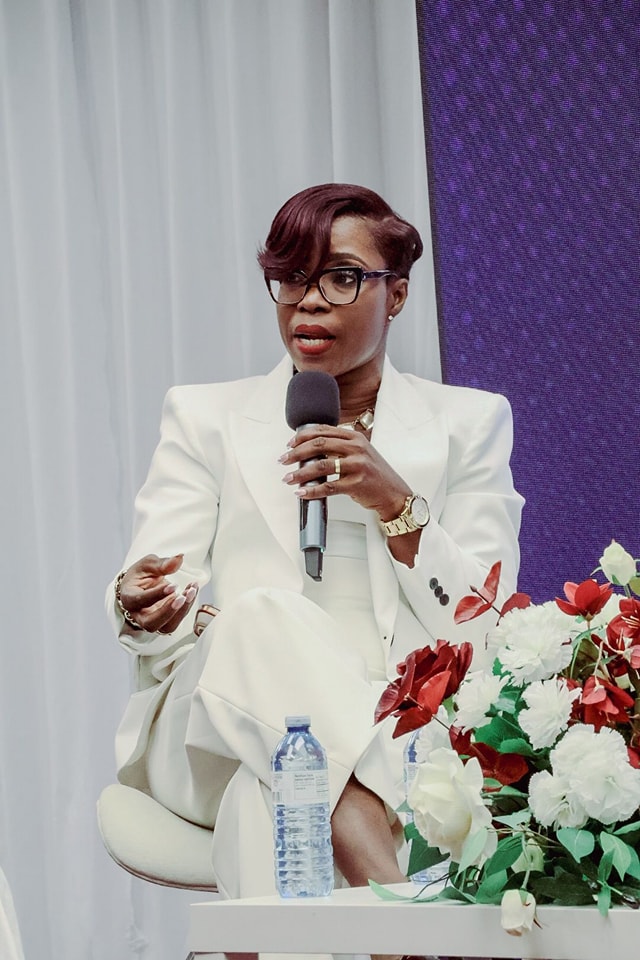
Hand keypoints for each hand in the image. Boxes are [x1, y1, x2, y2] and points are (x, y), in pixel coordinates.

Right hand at [117, 553, 197, 633]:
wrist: (143, 584)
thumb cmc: (142, 574)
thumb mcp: (148, 564)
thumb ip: (162, 563)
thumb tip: (179, 558)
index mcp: (129, 598)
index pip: (140, 601)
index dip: (157, 595)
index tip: (173, 585)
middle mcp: (139, 615)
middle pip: (151, 623)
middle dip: (169, 611)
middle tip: (182, 597)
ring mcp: (153, 621)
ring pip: (167, 626)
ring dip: (182, 610)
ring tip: (191, 591)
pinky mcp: (165, 622)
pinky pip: (177, 620)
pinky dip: (187, 606)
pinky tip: (192, 590)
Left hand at [280, 425, 409, 520]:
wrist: (394, 493)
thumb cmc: (375, 474)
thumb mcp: (361, 453)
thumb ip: (340, 447)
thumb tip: (310, 449)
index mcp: (355, 437)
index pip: (323, 431)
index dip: (302, 436)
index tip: (289, 444)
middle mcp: (357, 448)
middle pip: (319, 445)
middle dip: (296, 452)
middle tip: (284, 460)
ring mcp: (358, 465)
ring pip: (321, 466)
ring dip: (300, 473)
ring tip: (288, 478)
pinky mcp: (357, 484)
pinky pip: (329, 487)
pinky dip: (312, 490)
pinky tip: (302, 492)